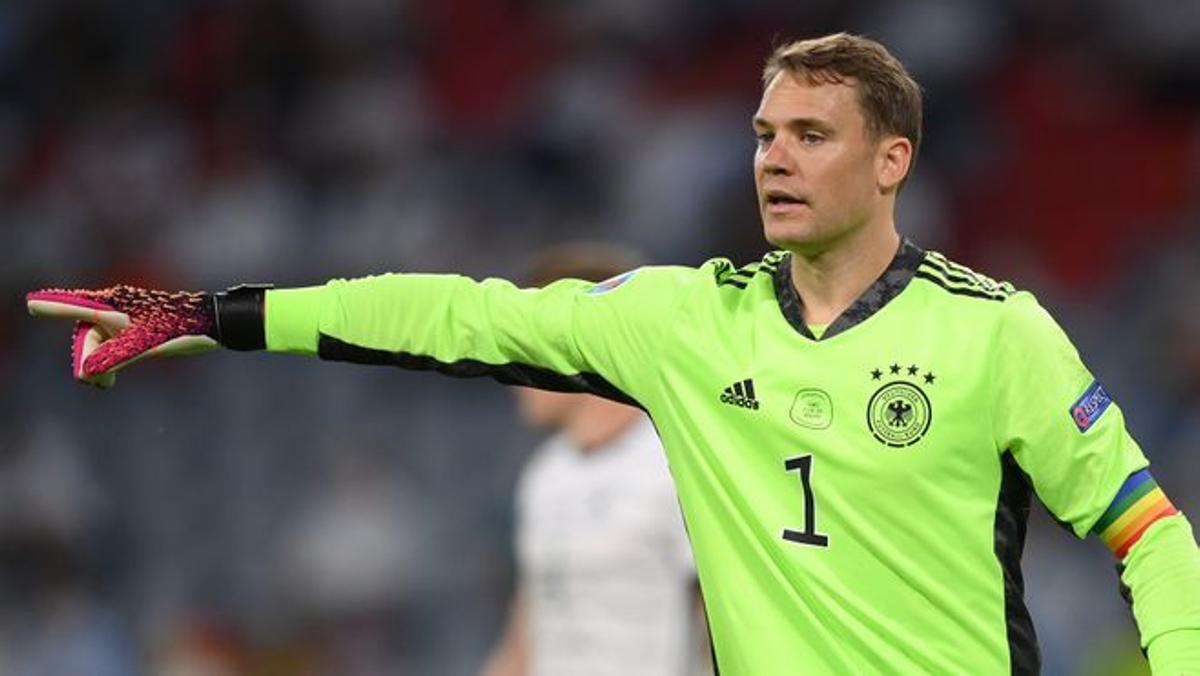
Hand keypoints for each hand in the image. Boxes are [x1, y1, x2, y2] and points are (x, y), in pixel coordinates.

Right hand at [26, 285, 217, 387]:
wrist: (212, 325)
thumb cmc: (180, 330)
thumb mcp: (143, 347)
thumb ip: (112, 357)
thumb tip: (86, 372)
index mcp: (114, 307)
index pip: (76, 308)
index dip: (54, 308)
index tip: (32, 304)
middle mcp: (117, 307)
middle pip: (86, 334)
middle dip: (87, 359)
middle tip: (100, 384)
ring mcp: (127, 317)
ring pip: (99, 342)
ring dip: (98, 364)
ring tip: (106, 384)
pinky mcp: (138, 326)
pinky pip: (112, 345)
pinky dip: (108, 361)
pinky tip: (110, 378)